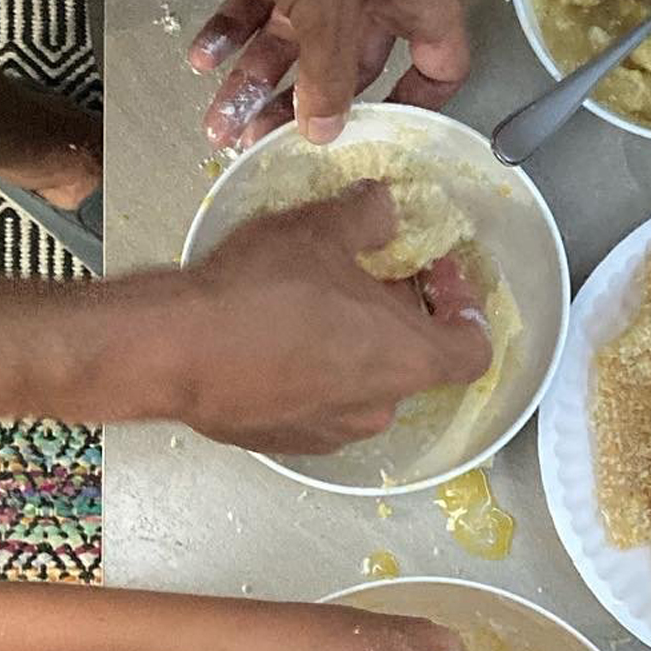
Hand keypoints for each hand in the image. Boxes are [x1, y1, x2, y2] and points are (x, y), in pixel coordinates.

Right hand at [168, 181, 489, 450]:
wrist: (178, 351)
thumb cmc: (257, 294)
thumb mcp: (322, 230)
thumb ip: (369, 216)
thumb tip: (383, 208)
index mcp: (407, 359)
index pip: (472, 348)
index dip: (464, 308)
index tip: (437, 276)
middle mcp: (378, 406)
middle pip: (412, 360)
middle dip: (398, 315)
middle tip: (365, 274)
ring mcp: (331, 431)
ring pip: (362, 383)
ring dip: (353, 346)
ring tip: (315, 304)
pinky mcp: (287, 442)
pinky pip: (317, 403)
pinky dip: (311, 373)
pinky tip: (276, 338)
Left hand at [191, 0, 469, 149]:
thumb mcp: (329, 9)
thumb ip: (329, 76)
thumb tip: (326, 134)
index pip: (439, 67)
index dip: (412, 108)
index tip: (372, 143)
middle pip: (348, 66)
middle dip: (300, 105)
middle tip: (256, 146)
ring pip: (298, 39)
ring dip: (257, 78)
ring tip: (215, 121)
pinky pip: (266, 1)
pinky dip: (235, 26)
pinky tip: (201, 56)